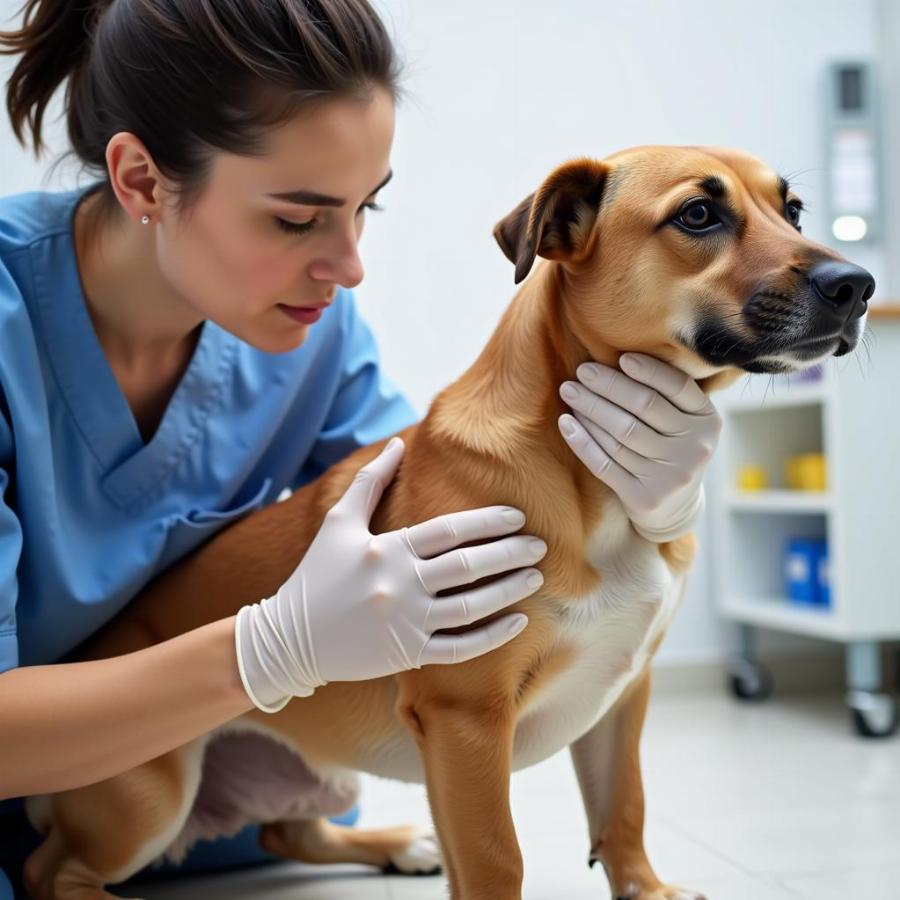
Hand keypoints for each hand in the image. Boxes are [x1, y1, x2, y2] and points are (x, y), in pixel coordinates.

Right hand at [235, 436, 546, 711]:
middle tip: (540, 545)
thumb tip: (398, 442)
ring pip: (471, 607)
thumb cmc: (316, 575)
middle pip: (468, 566)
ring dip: (509, 591)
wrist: (288, 639)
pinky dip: (492, 636)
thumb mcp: (339, 523)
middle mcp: (400, 585)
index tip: (518, 516)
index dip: (489, 521)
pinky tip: (518, 622)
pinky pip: (460, 648)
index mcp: (386, 549)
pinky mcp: (408, 654)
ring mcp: (406, 623)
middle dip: (510, 553)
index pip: (450, 530)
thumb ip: (370, 481)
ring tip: (536, 578)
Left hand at [556, 353, 721, 541]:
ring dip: (591, 409)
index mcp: (708, 422)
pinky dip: (583, 441)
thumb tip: (620, 358)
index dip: (649, 371)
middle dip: (609, 385)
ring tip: (570, 392)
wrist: (674, 506)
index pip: (677, 388)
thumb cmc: (671, 447)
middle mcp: (694, 449)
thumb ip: (665, 394)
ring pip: (621, 434)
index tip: (621, 358)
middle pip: (644, 408)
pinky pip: (605, 464)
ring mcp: (670, 476)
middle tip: (582, 371)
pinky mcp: (644, 498)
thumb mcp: (684, 421)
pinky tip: (567, 423)